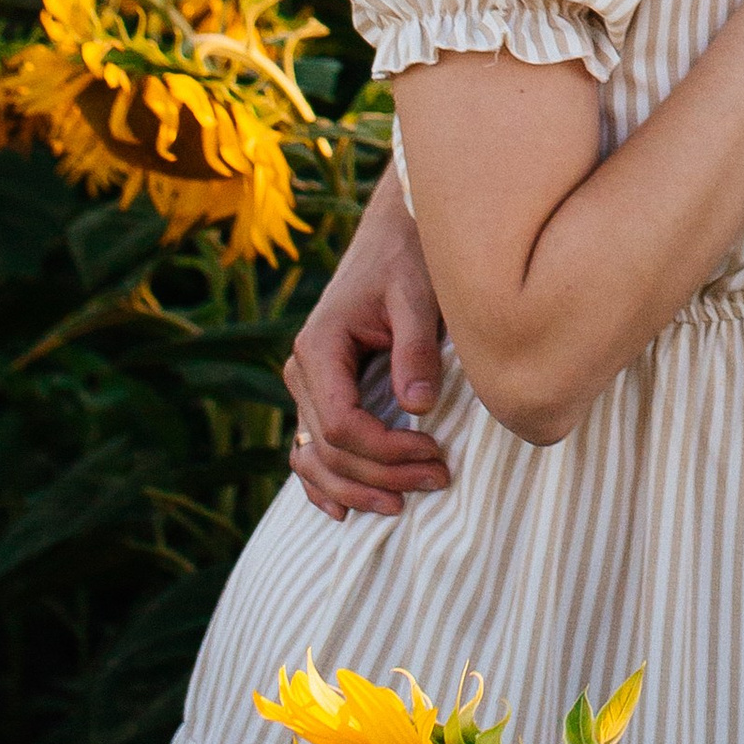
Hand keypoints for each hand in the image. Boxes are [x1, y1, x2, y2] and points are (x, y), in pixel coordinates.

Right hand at [284, 166, 452, 520]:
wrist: (396, 232)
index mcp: (320, 346)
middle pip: (329, 449)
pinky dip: (324, 482)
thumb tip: (418, 407)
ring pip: (314, 458)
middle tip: (439, 479)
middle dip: (381, 474)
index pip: (340, 423)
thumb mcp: (419, 296)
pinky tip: (344, 510)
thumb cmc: (410, 260)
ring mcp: (309, 384)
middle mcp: (304, 369)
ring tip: (403, 504)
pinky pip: (311, 448)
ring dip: (355, 488)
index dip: (384, 451)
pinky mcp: (323, 392)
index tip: (433, 454)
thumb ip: (415, 349)